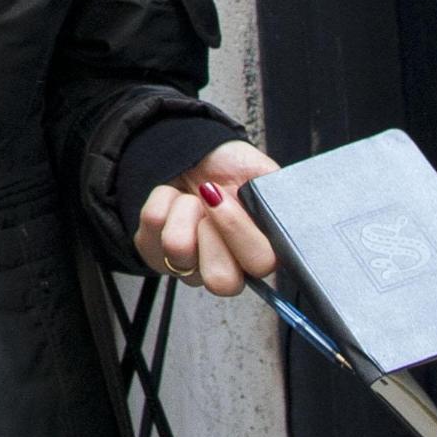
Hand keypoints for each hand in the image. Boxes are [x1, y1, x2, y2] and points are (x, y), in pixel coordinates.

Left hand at [135, 139, 281, 295]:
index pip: (260, 265)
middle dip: (211, 229)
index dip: (239, 231)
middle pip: (222, 282)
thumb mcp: (265, 177)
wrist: (198, 154)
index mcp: (260, 253)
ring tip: (191, 198)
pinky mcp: (156, 255)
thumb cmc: (234, 169)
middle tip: (208, 201)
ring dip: (183, 210)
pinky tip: (173, 198)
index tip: (225, 195)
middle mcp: (228, 269)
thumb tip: (286, 215)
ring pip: (179, 252)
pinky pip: (150, 235)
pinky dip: (161, 201)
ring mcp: (190, 267)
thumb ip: (280, 200)